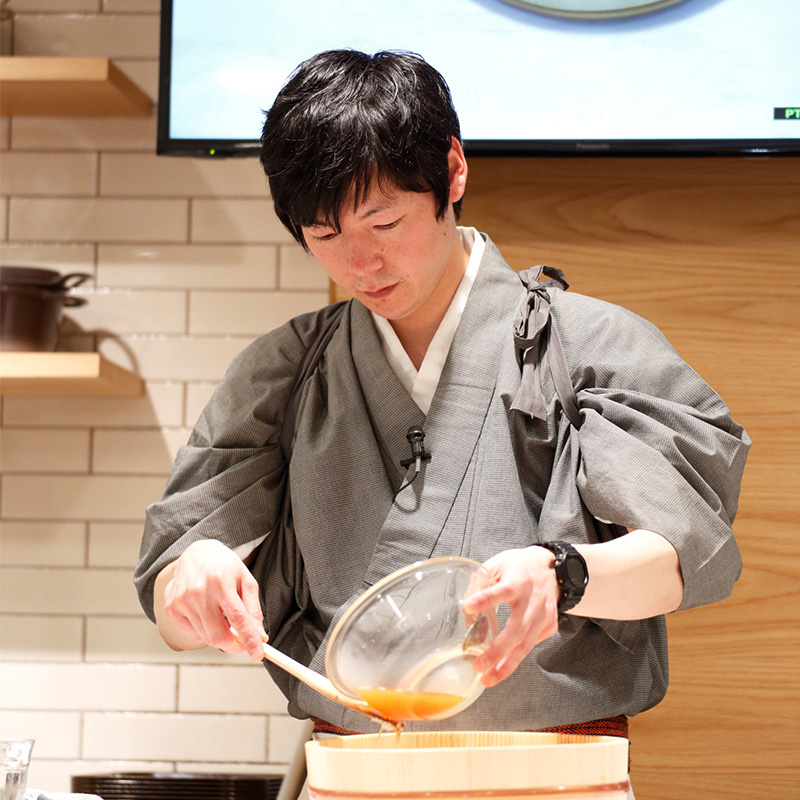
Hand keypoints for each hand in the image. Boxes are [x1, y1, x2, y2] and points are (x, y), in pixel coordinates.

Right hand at [160, 540, 265, 660]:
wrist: (197, 553)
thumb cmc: (225, 567)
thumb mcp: (246, 581)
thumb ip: (253, 609)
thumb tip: (259, 636)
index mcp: (221, 581)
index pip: (238, 618)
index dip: (249, 639)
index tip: (258, 654)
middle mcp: (199, 591)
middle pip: (218, 635)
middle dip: (234, 645)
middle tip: (242, 641)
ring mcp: (182, 600)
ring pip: (206, 637)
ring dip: (219, 635)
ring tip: (222, 615)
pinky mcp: (171, 607)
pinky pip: (193, 634)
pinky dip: (204, 631)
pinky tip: (206, 613)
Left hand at [462, 546, 559, 686]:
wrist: (553, 569)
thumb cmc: (519, 567)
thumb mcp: (496, 565)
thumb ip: (479, 585)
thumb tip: (466, 612)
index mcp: (518, 580)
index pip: (501, 591)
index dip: (485, 600)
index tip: (468, 607)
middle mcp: (533, 600)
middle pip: (516, 630)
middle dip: (497, 651)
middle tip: (478, 665)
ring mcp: (544, 615)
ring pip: (525, 645)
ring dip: (506, 665)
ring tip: (488, 678)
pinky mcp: (550, 625)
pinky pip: (532, 644)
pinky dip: (517, 656)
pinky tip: (503, 664)